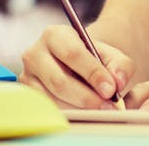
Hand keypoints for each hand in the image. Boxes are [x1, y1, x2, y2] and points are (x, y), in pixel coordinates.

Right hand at [19, 24, 133, 108]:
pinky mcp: (28, 97)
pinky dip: (69, 114)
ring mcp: (27, 77)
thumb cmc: (94, 59)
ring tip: (100, 110)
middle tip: (108, 106)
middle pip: (59, 81)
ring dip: (79, 109)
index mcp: (54, 35)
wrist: (77, 67)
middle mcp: (34, 54)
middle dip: (87, 97)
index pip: (72, 54)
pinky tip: (85, 113)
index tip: (111, 89)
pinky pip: (48, 111)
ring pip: (53, 100)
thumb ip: (120, 65)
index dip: (93, 73)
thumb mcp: (111, 55)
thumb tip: (118, 82)